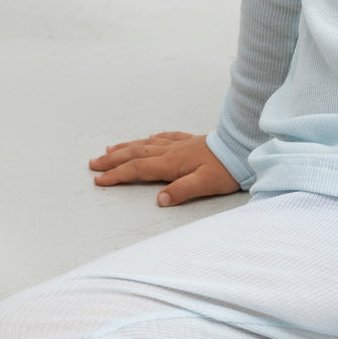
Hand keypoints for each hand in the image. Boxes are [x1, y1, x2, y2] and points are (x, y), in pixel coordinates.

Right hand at [89, 132, 240, 206]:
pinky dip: (152, 139)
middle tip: (93, 163)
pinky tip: (148, 138)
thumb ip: (182, 191)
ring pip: (146, 144)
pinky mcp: (191, 141)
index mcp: (172, 163)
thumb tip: (159, 200)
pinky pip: (165, 137)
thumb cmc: (227, 168)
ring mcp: (181, 144)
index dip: (117, 175)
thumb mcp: (205, 185)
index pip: (137, 169)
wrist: (244, 147)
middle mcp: (172, 151)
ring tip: (109, 149)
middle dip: (113, 159)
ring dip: (126, 148)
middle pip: (135, 154)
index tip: (99, 179)